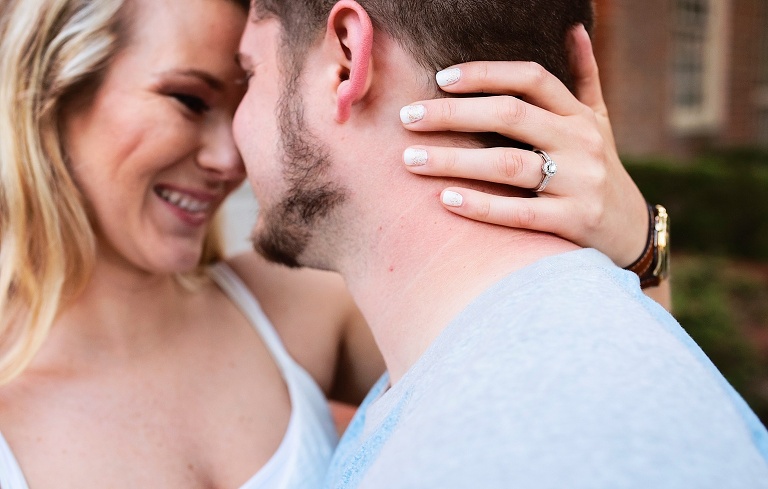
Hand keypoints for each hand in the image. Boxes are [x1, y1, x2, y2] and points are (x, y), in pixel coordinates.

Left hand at [400, 24, 647, 267]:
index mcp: (579, 116)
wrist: (632, 233)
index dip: (485, 74)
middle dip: (453, 115)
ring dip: (454, 161)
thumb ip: (584, 78)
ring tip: (411, 161)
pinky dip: (480, 206)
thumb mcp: (599, 122)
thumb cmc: (601, 172)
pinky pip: (518, 213)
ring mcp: (579, 183)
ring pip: (507, 164)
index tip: (440, 79)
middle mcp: (581, 143)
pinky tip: (445, 199)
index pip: (531, 79)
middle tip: (407, 118)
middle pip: (510, 116)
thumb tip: (573, 28)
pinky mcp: (572, 222)